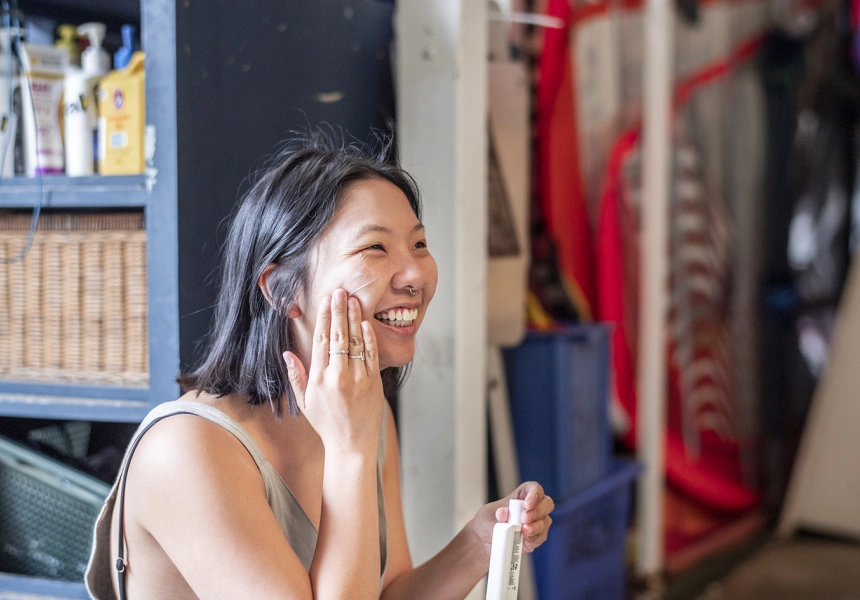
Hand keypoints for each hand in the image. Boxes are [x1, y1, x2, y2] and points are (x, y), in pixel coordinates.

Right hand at [282, 289, 384, 456]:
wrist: (351, 445)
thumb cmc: (326, 424)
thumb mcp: (304, 402)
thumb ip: (296, 376)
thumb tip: (286, 354)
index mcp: (319, 379)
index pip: (321, 340)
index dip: (323, 318)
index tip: (325, 301)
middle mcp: (338, 376)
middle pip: (338, 336)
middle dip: (339, 311)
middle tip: (340, 291)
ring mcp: (358, 378)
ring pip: (355, 342)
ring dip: (354, 318)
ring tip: (353, 299)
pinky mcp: (373, 382)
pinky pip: (371, 355)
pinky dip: (368, 338)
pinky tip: (365, 323)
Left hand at [471, 482, 553, 557]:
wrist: (484, 541)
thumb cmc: (488, 522)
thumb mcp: (488, 514)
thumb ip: (497, 513)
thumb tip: (504, 512)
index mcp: (521, 496)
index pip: (534, 489)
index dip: (534, 494)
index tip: (527, 504)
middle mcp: (532, 508)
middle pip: (546, 504)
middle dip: (537, 511)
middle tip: (524, 518)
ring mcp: (536, 523)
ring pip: (545, 521)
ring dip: (536, 526)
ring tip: (523, 530)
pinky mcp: (535, 538)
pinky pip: (540, 537)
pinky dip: (533, 537)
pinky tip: (524, 538)